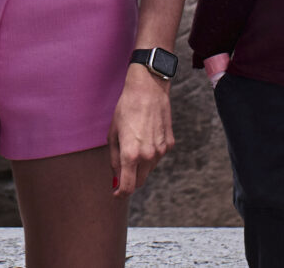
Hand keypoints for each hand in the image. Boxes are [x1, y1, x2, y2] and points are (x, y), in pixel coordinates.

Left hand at [108, 61, 175, 195]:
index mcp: (131, 154)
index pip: (128, 186)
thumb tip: (116, 178)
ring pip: (149, 169)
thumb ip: (114, 159)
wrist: (148, 90)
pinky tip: (146, 136)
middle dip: (130, 181)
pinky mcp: (170, 144)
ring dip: (141, 166)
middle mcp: (148, 156)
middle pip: (140, 182)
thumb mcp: (113, 133)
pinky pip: (158, 156)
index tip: (116, 193)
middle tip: (121, 173)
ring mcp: (161, 151)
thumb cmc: (126, 109)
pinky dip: (151, 154)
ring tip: (134, 143)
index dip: (120, 193)